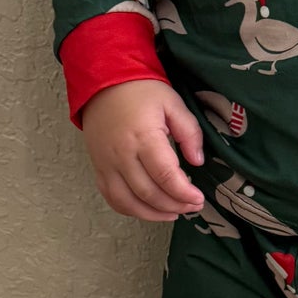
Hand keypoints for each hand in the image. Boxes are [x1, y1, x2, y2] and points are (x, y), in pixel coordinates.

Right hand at [79, 79, 205, 221]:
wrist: (103, 82)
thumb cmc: (141, 91)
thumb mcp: (173, 103)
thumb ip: (189, 132)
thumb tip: (197, 161)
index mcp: (143, 137)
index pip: (165, 175)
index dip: (184, 193)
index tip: (198, 198)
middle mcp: (122, 155)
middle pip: (148, 193)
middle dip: (174, 205)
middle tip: (192, 206)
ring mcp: (107, 164)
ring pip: (128, 202)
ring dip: (153, 214)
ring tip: (174, 213)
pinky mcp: (99, 168)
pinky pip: (112, 198)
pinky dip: (131, 210)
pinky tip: (148, 210)